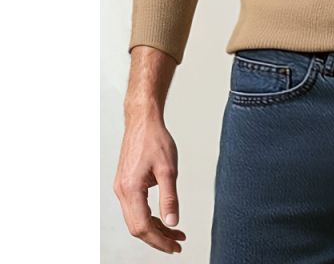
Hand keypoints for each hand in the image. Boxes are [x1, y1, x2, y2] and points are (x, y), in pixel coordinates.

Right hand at [113, 110, 185, 253]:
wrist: (142, 121)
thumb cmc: (155, 140)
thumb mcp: (168, 169)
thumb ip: (170, 197)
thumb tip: (173, 222)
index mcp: (130, 189)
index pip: (143, 226)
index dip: (159, 240)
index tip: (174, 246)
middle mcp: (121, 192)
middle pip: (137, 227)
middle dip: (158, 238)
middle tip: (177, 243)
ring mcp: (122, 188)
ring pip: (136, 219)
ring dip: (155, 228)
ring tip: (175, 232)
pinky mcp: (125, 184)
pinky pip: (135, 208)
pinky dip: (149, 216)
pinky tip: (164, 216)